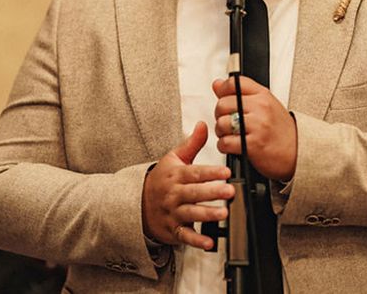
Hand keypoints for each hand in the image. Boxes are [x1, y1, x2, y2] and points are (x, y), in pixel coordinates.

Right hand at [141, 121, 234, 248]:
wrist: (137, 203)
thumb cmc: (162, 179)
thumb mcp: (173, 158)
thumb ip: (192, 143)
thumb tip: (204, 124)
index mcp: (176, 175)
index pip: (195, 173)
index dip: (211, 173)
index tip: (226, 173)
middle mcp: (174, 194)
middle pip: (194, 193)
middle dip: (212, 193)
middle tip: (230, 191)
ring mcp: (173, 213)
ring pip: (191, 214)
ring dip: (208, 214)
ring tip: (224, 213)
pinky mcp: (173, 230)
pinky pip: (185, 237)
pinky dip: (196, 241)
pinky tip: (209, 242)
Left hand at [212, 76, 297, 181]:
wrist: (297, 151)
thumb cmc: (281, 130)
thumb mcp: (265, 104)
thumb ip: (241, 93)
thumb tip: (217, 84)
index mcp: (263, 95)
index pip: (234, 83)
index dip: (222, 91)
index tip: (222, 98)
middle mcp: (260, 108)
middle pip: (223, 104)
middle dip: (220, 115)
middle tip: (227, 122)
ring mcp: (257, 126)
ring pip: (222, 123)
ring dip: (221, 133)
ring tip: (231, 135)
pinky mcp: (253, 145)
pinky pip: (225, 143)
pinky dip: (225, 146)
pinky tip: (233, 146)